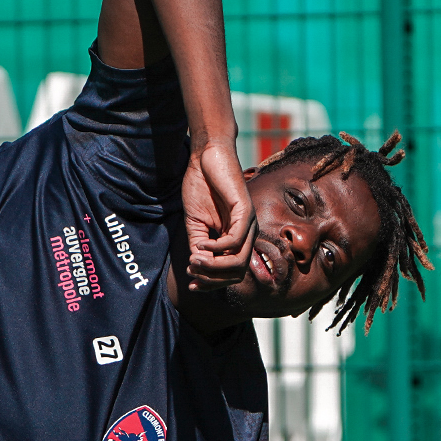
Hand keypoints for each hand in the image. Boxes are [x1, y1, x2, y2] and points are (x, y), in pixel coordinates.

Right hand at [180, 139, 253, 291]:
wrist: (206, 157)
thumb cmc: (202, 187)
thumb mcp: (195, 223)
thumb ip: (199, 246)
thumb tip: (196, 268)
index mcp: (236, 238)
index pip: (232, 273)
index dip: (213, 283)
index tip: (192, 283)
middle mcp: (247, 233)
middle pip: (237, 273)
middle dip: (213, 279)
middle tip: (192, 272)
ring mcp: (248, 222)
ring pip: (238, 261)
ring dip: (214, 266)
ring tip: (195, 259)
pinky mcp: (245, 210)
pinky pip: (234, 240)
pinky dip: (216, 247)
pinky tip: (202, 242)